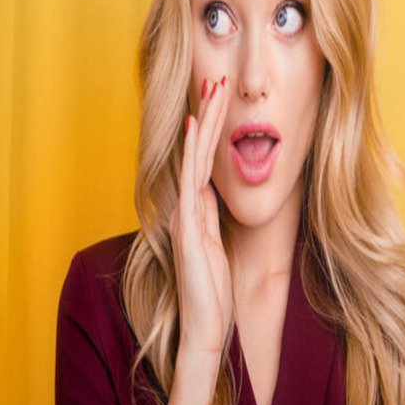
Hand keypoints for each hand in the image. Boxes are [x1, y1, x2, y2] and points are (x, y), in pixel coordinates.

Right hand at [169, 76, 232, 357]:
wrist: (204, 327)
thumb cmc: (211, 291)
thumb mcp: (215, 245)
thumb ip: (208, 216)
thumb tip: (208, 191)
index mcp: (196, 209)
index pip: (205, 159)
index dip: (212, 128)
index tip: (219, 98)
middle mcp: (187, 205)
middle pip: (199, 150)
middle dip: (210, 113)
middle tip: (217, 78)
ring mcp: (185, 212)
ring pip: (195, 156)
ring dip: (205, 121)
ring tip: (213, 88)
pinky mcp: (187, 224)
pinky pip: (190, 180)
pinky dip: (193, 151)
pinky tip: (196, 126)